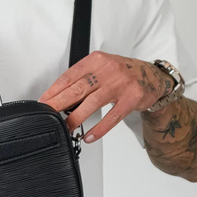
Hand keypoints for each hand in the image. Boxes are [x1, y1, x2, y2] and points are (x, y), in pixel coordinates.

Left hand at [37, 51, 174, 142]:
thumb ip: (83, 79)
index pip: (69, 76)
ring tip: (66, 128)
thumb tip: (59, 98)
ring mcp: (121, 84)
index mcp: (96, 60)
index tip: (43, 102)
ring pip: (93, 103)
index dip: (54, 90)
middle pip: (78, 89)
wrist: (153, 77)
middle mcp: (108, 69)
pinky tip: (89, 136)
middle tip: (47, 115)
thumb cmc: (122, 74)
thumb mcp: (101, 68)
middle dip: (59, 104)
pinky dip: (99, 128)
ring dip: (76, 118)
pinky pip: (112, 117)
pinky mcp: (132, 98)